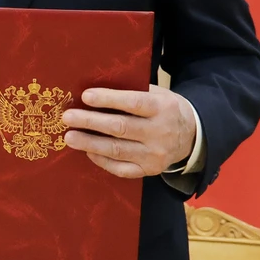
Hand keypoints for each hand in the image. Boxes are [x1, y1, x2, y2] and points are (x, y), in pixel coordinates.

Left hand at [62, 84, 196, 178]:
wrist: (192, 135)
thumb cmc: (164, 108)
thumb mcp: (157, 93)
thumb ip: (132, 91)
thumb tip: (93, 90)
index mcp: (163, 108)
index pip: (134, 103)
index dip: (109, 99)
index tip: (85, 96)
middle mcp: (160, 133)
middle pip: (121, 128)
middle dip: (91, 122)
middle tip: (67, 117)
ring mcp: (155, 155)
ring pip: (118, 150)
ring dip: (90, 144)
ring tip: (69, 137)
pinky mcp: (150, 170)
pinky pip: (122, 169)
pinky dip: (103, 161)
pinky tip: (88, 152)